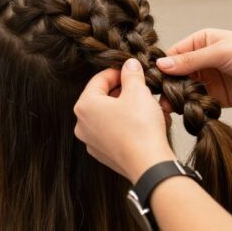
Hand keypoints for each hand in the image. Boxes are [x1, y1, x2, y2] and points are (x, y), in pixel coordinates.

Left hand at [74, 58, 175, 182]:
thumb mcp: (138, 92)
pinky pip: (114, 132)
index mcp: (85, 106)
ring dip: (127, 107)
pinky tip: (144, 122)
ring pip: (109, 116)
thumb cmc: (140, 128)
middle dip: (123, 91)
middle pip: (103, 98)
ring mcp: (92, 141)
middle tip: (141, 87)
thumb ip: (131, 74)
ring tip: (146, 104)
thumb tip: (129, 65)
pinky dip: (127, 124)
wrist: (149, 165)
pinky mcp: (104, 154)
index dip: (118, 71)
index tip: (132, 70)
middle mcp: (82, 125)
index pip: (99, 79)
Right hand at [156, 28, 231, 109]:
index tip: (152, 80)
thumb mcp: (220, 52)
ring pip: (185, 90)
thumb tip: (161, 65)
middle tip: (159, 99)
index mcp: (200, 42)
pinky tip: (186, 112)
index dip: (162, 67)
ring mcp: (209, 79)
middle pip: (176, 74)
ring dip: (178, 98)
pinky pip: (198, 102)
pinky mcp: (217, 97)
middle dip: (168, 86)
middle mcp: (202, 60)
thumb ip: (190, 61)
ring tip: (170, 108)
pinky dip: (191, 107)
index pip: (173, 55)